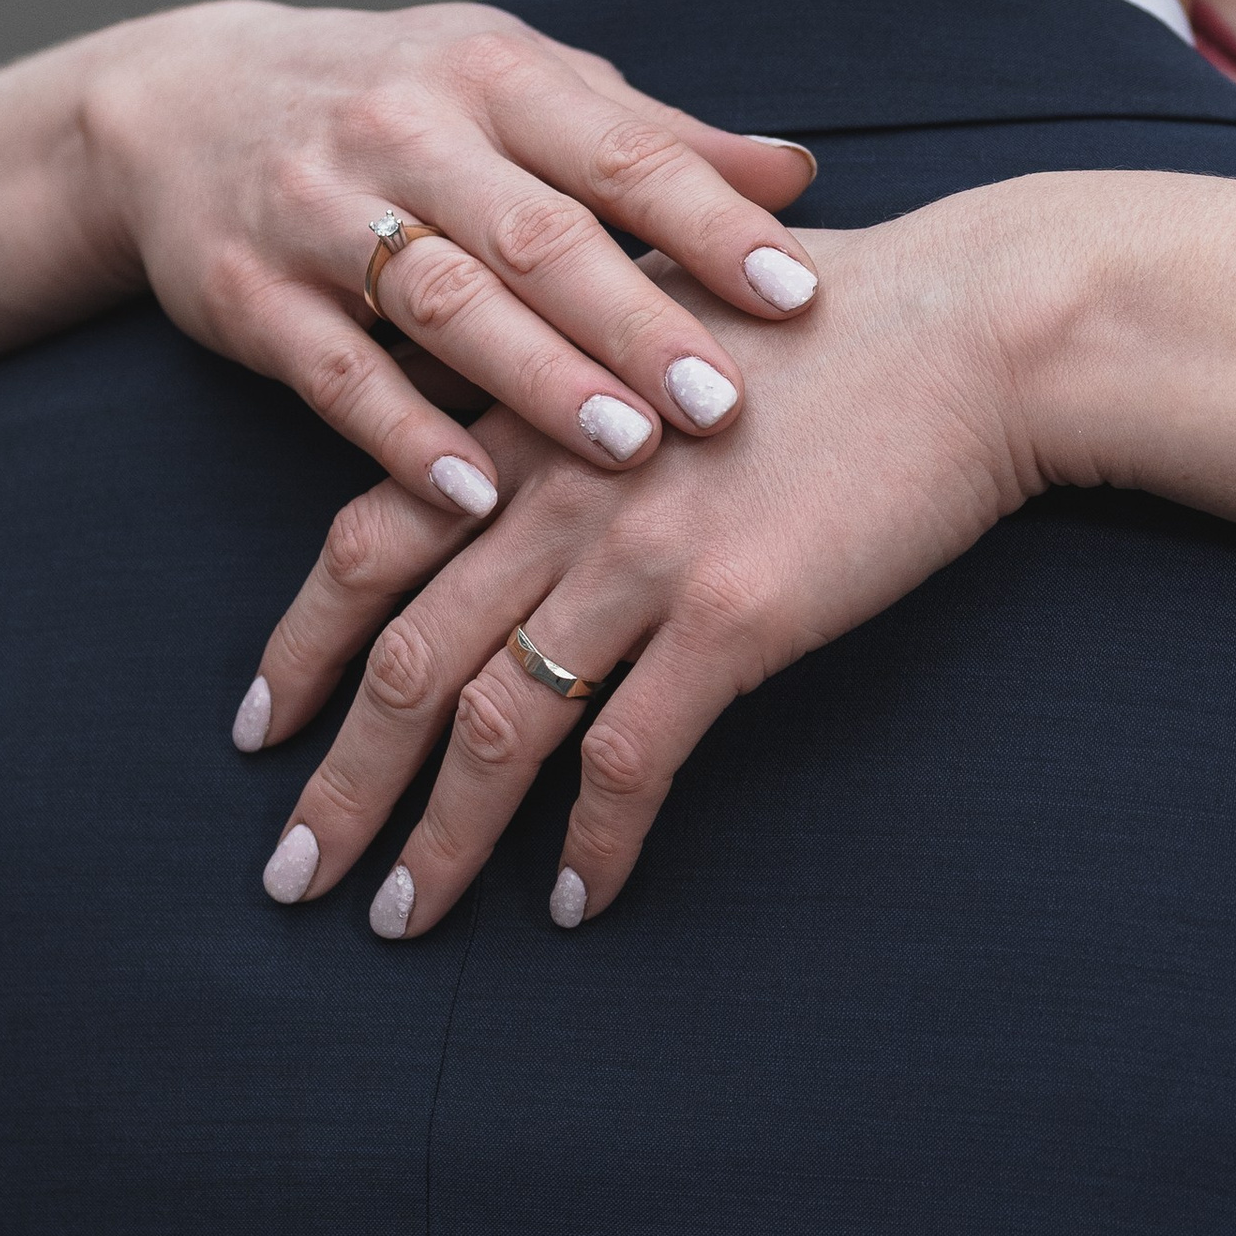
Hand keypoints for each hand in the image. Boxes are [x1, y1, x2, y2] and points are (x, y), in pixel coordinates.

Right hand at [76, 0, 822, 516]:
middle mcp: (406, 129)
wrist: (182, 101)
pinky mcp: (250, 295)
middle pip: (537, 234)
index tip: (797, 295)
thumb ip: (653, 140)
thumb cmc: (402, 101)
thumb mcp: (520, 87)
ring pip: (443, 302)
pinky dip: (405, 437)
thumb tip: (802, 176)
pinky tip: (477, 494)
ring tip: (630, 447)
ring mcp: (318, 211)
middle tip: (724, 401)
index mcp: (493, 74)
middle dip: (636, 320)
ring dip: (539, 380)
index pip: (621, 151)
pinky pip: (336, 373)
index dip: (711, 223)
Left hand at [240, 188, 1049, 931]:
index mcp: (535, 418)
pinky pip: (628, 757)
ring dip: (440, 838)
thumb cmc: (838, 316)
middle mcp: (562, 491)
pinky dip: (591, 843)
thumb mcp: (665, 316)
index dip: (302, 643)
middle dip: (341, 782)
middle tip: (294, 874)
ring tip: (403, 920)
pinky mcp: (732, 615)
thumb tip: (530, 434)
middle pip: (406, 657)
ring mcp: (640, 555)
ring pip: (496, 725)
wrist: (974, 326)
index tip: (260, 727)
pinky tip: (577, 900)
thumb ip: (576, 379)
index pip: (366, 540)